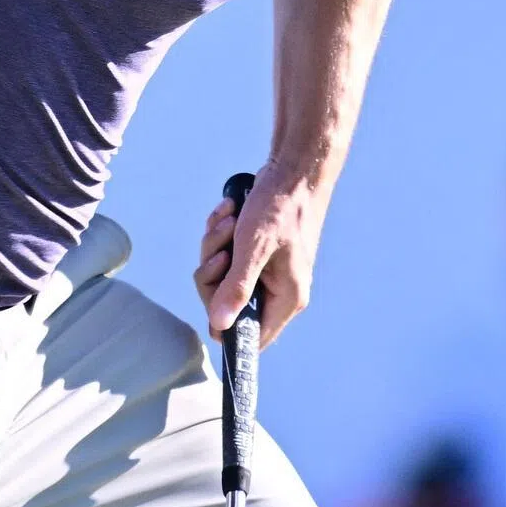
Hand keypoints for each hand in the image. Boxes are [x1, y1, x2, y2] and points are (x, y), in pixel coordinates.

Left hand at [193, 162, 330, 348]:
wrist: (292, 170)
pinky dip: (220, 232)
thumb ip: (236, 288)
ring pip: (222, 272)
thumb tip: (219, 326)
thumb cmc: (280, 208)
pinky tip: (229, 211)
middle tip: (223, 250)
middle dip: (215, 270)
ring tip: (230, 221)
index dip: (227, 326)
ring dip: (216, 244)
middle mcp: (278, 289)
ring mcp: (266, 269)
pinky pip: (225, 252)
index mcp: (287, 298)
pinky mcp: (255, 250)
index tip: (212, 301)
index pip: (252, 336)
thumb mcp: (253, 248)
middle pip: (227, 301)